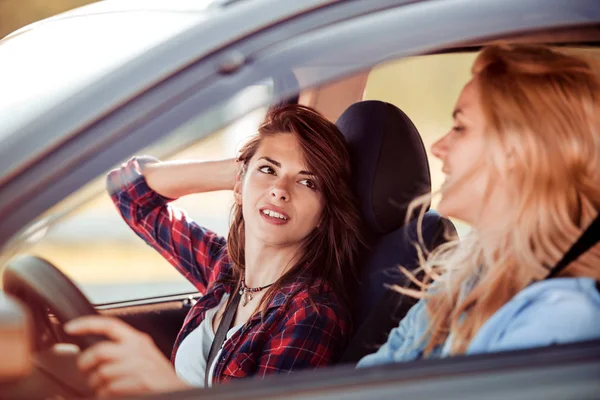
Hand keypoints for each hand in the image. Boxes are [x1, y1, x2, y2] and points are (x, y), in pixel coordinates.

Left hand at [64, 316, 188, 397]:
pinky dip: (105, 395)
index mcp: (138, 340)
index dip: (87, 324)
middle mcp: (138, 350)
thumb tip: (94, 351)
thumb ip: (123, 349)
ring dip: (96, 385)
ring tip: (104, 388)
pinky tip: (113, 394)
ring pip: (101, 374)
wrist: (176, 391)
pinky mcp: (139, 382)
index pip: (109, 324)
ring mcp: (139, 366)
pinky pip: (108, 390)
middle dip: (85, 364)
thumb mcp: (144, 355)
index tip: (70, 328)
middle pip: (99, 351)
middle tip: (85, 371)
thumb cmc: (158, 376)